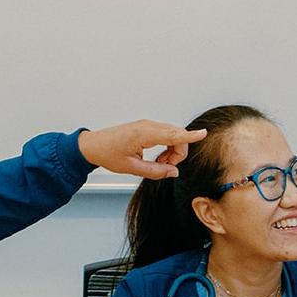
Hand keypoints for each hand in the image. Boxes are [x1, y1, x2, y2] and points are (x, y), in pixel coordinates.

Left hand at [77, 120, 206, 179]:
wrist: (93, 145)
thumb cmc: (108, 154)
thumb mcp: (132, 168)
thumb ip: (155, 171)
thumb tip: (173, 172)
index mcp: (144, 134)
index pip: (173, 134)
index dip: (190, 136)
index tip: (203, 133)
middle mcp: (148, 126)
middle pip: (177, 135)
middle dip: (178, 152)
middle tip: (164, 166)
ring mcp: (147, 124)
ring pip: (173, 134)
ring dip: (172, 149)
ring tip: (159, 162)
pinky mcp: (147, 126)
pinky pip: (165, 133)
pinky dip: (167, 145)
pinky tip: (158, 155)